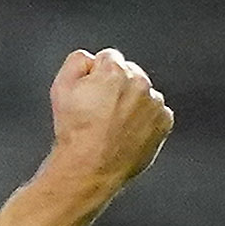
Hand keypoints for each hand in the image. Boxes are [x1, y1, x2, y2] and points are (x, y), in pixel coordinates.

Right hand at [46, 48, 173, 198]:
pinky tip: (126, 133)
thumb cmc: (74, 130)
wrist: (90, 167)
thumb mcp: (60, 87)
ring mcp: (154, 104)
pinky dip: (144, 120)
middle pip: (128, 74)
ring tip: (112, 125)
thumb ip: (76, 61)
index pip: (107, 58)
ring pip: (142, 94)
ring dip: (131, 103)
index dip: (95, 75)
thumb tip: (90, 59)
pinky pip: (155, 114)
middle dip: (116, 86)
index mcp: (114, 70)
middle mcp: (139, 83)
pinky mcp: (164, 122)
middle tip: (99, 111)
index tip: (90, 95)